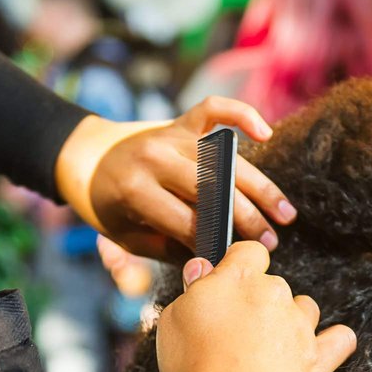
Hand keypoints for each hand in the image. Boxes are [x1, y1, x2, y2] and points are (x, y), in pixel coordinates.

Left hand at [54, 97, 297, 263]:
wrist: (85, 157)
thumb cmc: (110, 207)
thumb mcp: (129, 238)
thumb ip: (170, 249)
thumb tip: (214, 261)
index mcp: (136, 191)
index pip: (189, 222)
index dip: (215, 244)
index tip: (238, 260)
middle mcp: (155, 158)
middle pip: (214, 191)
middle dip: (247, 219)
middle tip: (271, 242)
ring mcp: (170, 136)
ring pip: (226, 161)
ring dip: (260, 188)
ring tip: (285, 214)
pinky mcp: (180, 122)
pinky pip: (215, 110)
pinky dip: (241, 115)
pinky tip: (265, 134)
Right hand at [156, 242, 356, 371]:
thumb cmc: (194, 365)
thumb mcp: (175, 319)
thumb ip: (193, 289)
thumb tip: (201, 268)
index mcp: (239, 280)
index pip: (249, 252)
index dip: (240, 264)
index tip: (230, 281)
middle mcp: (275, 296)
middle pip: (275, 285)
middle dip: (259, 302)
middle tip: (236, 330)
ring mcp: (300, 328)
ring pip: (306, 309)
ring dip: (293, 319)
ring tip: (270, 344)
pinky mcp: (316, 359)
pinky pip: (339, 341)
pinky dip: (335, 341)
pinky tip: (327, 344)